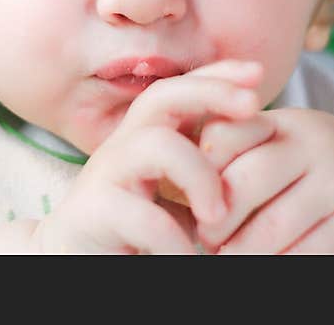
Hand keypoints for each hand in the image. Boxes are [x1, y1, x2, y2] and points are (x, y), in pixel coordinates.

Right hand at [29, 60, 265, 253]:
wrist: (72, 263)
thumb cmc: (134, 235)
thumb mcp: (175, 198)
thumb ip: (205, 174)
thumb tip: (261, 149)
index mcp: (144, 139)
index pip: (178, 90)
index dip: (215, 74)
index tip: (256, 71)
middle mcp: (122, 147)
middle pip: (161, 96)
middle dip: (211, 91)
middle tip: (254, 106)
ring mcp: (105, 175)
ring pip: (158, 144)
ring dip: (202, 177)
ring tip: (218, 218)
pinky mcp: (94, 212)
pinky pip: (147, 218)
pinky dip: (180, 244)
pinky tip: (193, 258)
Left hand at [194, 108, 333, 253]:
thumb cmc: (306, 165)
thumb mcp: (275, 143)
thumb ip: (232, 149)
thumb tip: (176, 179)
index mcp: (280, 121)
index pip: (225, 137)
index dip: (200, 172)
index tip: (189, 197)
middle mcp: (312, 143)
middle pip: (246, 182)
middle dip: (216, 219)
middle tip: (204, 238)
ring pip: (274, 227)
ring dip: (241, 252)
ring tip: (225, 258)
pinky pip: (307, 253)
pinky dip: (278, 265)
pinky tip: (264, 266)